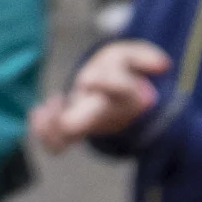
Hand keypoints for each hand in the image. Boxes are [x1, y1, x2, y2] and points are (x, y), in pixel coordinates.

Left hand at [49, 41, 167, 142]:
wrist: (116, 98)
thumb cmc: (123, 74)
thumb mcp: (133, 57)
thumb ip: (144, 57)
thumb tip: (163, 65)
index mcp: (127, 96)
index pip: (119, 91)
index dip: (104, 84)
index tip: (88, 80)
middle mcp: (109, 115)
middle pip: (86, 123)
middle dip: (65, 120)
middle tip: (55, 103)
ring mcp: (91, 126)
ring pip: (66, 137)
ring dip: (48, 127)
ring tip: (43, 108)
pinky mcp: (75, 131)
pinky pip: (57, 144)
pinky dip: (42, 132)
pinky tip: (38, 112)